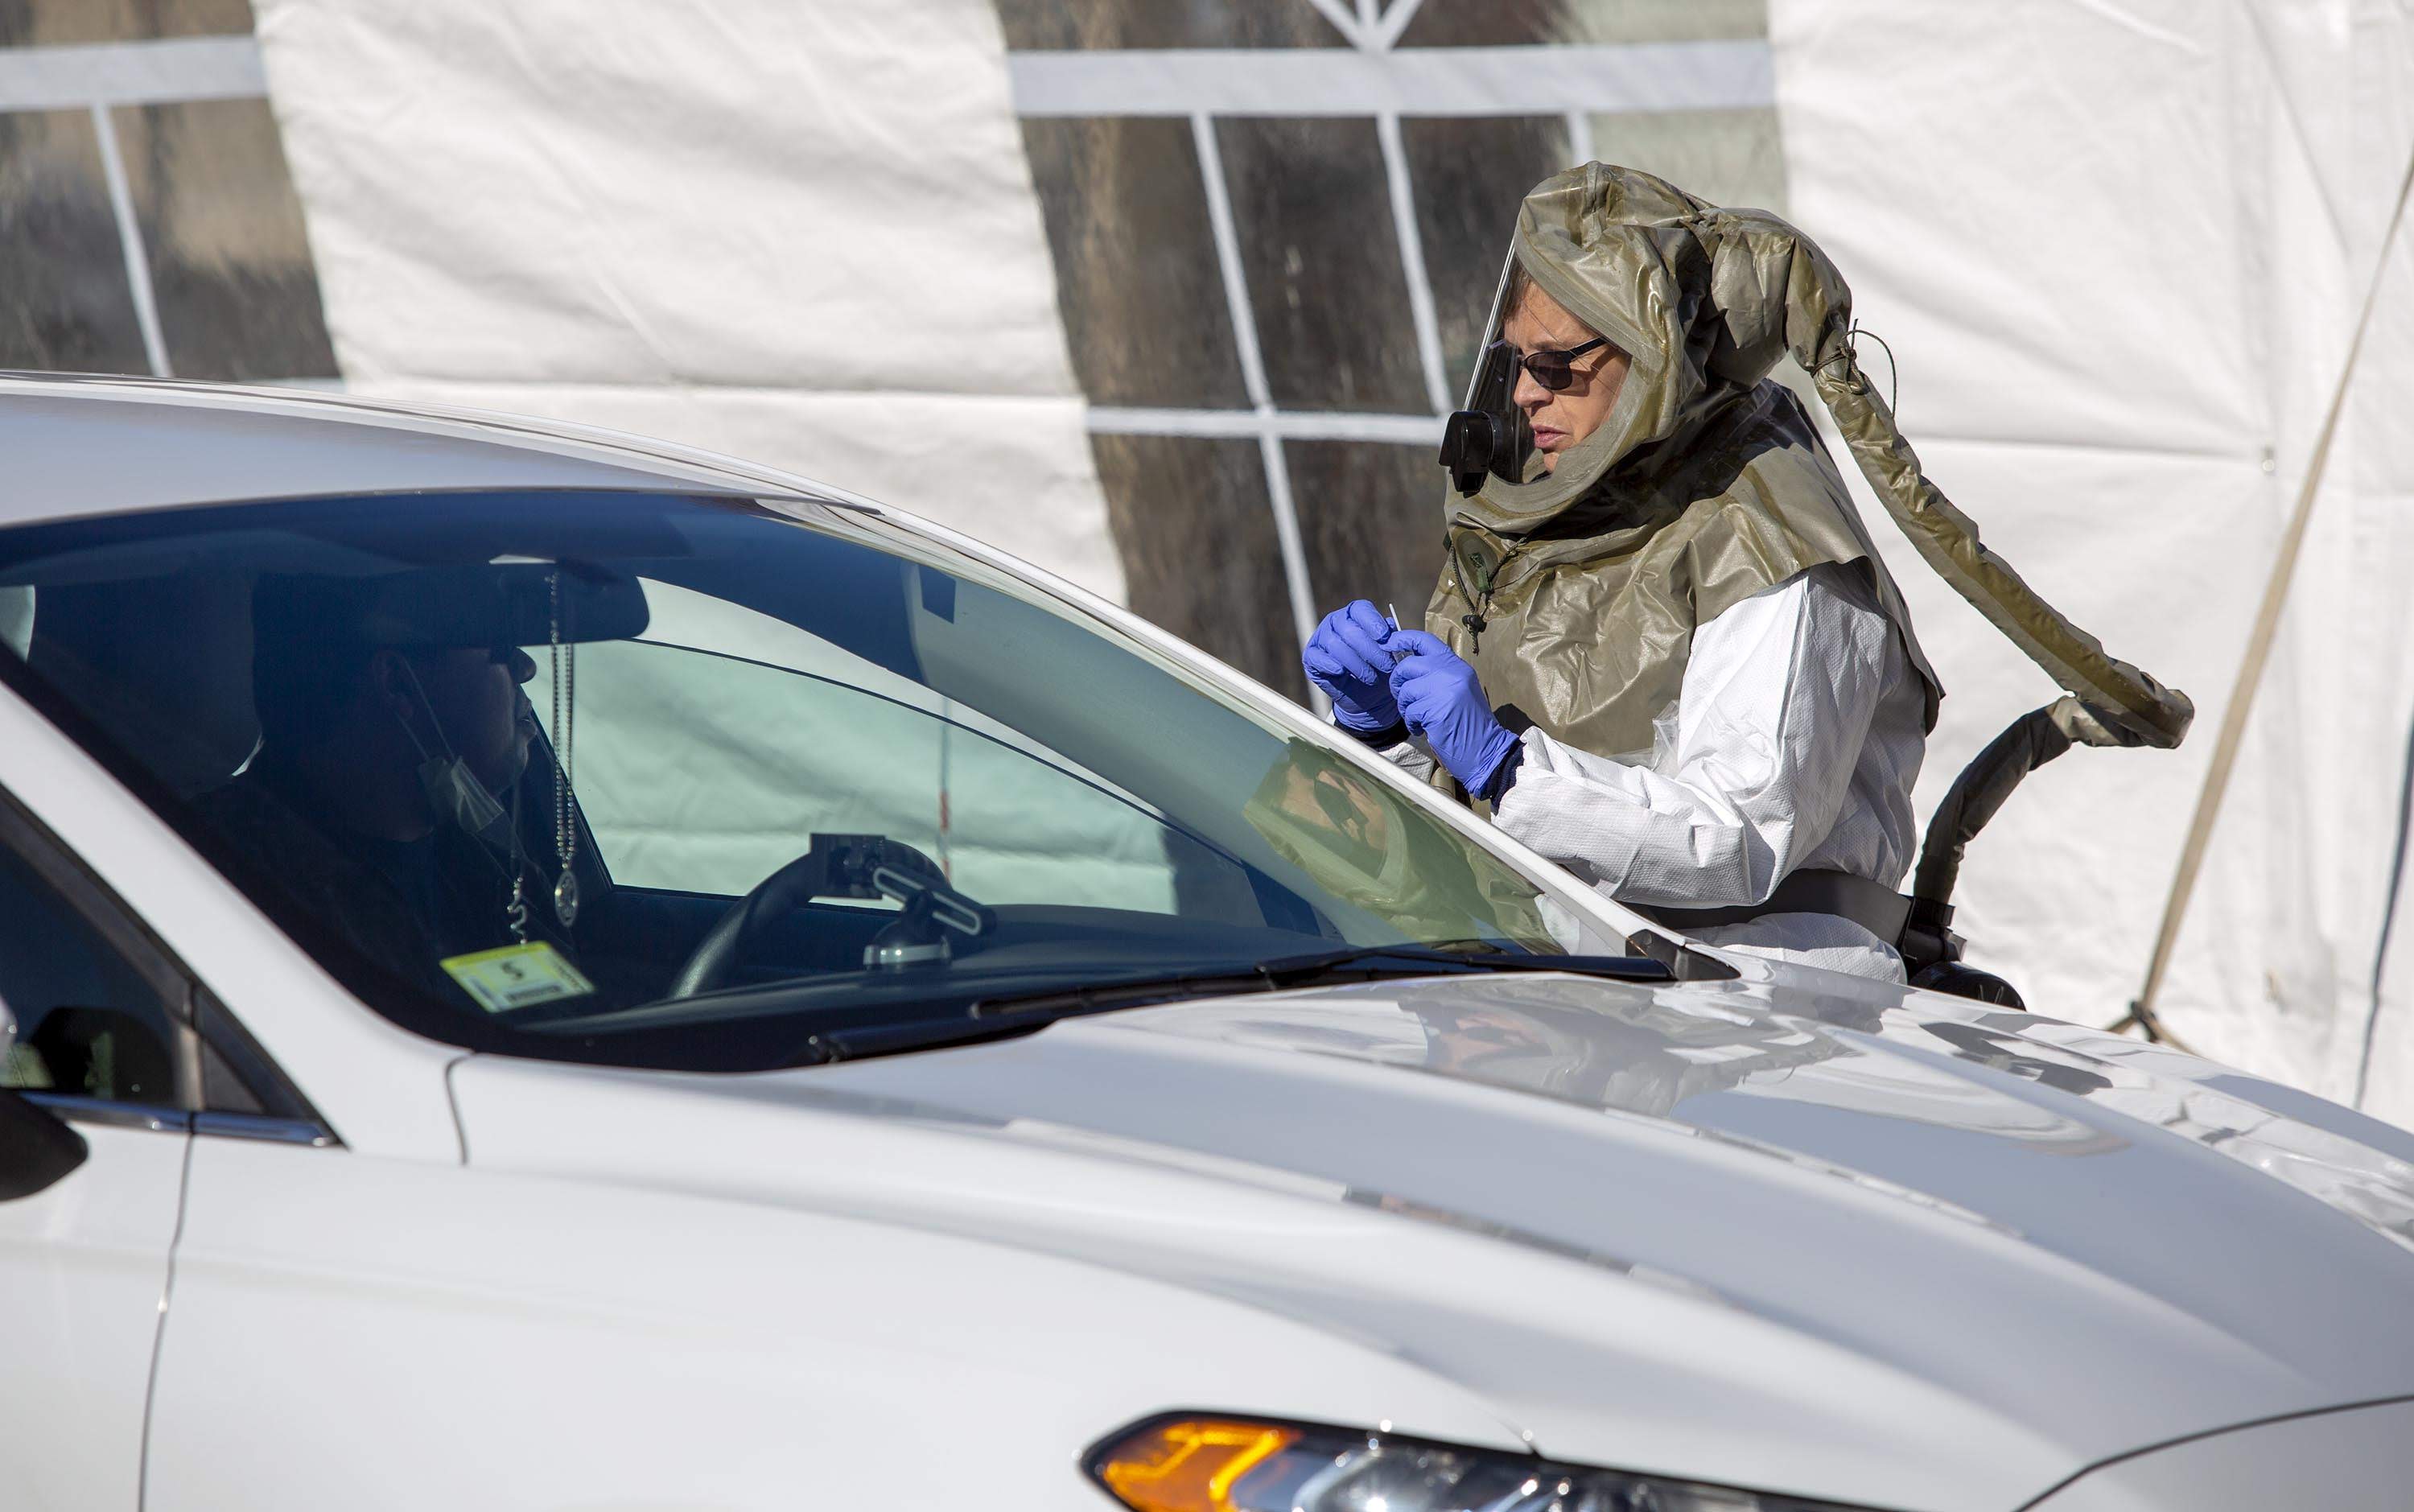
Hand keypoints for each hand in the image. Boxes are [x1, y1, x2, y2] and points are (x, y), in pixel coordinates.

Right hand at [1303, 601, 1402, 733]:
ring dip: (1356, 664)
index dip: (1373, 622)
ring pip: (1335, 645)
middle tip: (1387, 666)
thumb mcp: (1391, 653)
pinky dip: (1330, 665)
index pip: (1361, 609)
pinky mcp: (1311, 656)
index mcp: (1355, 614)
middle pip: (1350, 629)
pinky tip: (1342, 672)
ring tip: (1371, 678)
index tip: (1384, 639)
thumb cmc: (1380, 669)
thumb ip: (1391, 638)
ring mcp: (1321, 638)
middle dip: (1371, 650)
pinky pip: (1317, 657)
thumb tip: (1390, 626)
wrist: (1367, 697)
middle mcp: (1336, 621)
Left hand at [1388, 631, 1519, 795]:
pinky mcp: (1436, 710)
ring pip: (1405, 691)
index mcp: (1456, 665)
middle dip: (1397, 682)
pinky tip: (1424, 728)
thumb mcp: (1458, 688)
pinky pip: (1410, 712)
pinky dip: (1412, 723)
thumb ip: (1437, 673)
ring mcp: (1445, 690)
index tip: (1388, 643)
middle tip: (1402, 697)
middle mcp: (1451, 672)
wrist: (1485, 748)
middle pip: (1407, 666)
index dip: (1402, 638)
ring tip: (1418, 717)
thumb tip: (1406, 664)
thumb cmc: (1468, 721)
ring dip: (1406, 707)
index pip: (1424, 640)